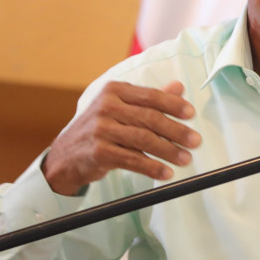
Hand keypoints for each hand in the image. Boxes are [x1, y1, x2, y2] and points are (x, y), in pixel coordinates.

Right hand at [42, 80, 201, 195]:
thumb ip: (149, 98)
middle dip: (176, 131)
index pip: (150, 95)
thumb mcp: (120, 108)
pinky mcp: (99, 152)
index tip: (191, 114)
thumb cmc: (98, 130)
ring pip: (143, 139)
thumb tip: (178, 87)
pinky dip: (152, 167)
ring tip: (185, 159)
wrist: (64, 157)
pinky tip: (165, 172)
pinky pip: (132, 160)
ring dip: (168, 151)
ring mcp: (100, 129)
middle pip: (150, 118)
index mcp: (114, 91)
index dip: (174, 105)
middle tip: (195, 141)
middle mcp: (106, 107)